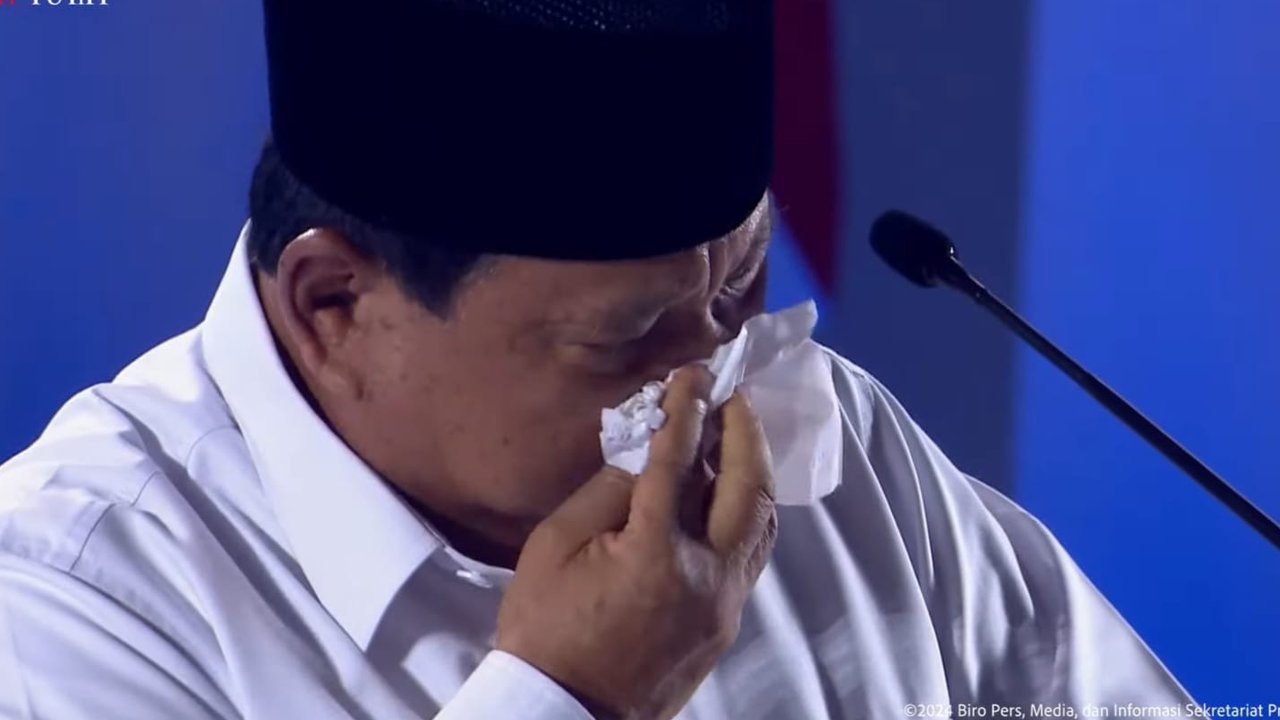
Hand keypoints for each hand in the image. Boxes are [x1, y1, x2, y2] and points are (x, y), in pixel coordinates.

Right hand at [495, 366, 777, 719]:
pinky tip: (730, 492)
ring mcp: (725, 603)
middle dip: (744, 431)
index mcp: (656, 552)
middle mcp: (707, 575)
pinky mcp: (726, 623)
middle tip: (731, 398)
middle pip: (747, 486)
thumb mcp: (555, 546)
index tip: (695, 373)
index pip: (681, 460)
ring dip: (753, 472)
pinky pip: (752, 554)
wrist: (564, 713)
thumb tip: (648, 450)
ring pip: (762, 522)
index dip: (688, 408)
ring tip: (736, 437)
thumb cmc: (545, 628)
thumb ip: (608, 489)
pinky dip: (748, 512)